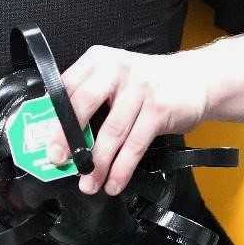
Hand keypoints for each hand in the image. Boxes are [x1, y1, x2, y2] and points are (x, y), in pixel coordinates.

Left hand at [46, 47, 206, 196]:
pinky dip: (122, 168)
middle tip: (59, 162)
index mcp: (98, 60)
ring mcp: (140, 87)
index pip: (67, 87)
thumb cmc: (147, 84)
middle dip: (68, 138)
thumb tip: (60, 137)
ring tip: (89, 183)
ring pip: (111, 131)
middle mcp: (117, 68)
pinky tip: (114, 182)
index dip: (54, 117)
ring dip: (98, 163)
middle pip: (84, 104)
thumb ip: (90, 99)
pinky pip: (135, 144)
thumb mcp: (116, 80)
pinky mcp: (159, 107)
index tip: (46, 143)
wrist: (197, 79)